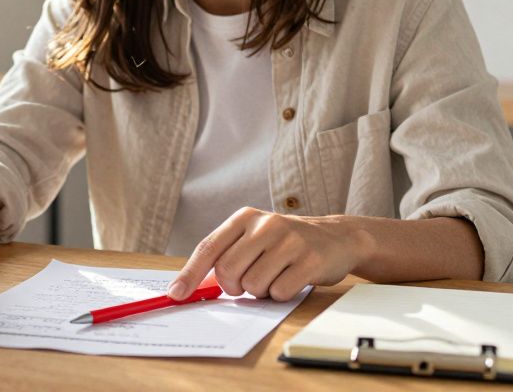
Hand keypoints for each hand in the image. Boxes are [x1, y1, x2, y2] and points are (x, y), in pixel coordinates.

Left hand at [168, 207, 372, 301]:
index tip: (175, 295)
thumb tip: (189, 286)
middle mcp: (265, 224)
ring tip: (276, 275)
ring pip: (253, 285)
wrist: (337, 237)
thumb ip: (226, 255)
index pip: (208, 248)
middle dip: (234, 286)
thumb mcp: (254, 238)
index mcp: (245, 217)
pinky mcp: (309, 260)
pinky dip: (281, 295)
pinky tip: (293, 279)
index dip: (189, 274)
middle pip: (227, 271)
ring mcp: (289, 241)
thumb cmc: (286, 243)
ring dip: (261, 290)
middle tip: (249, 282)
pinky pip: (279, 292)